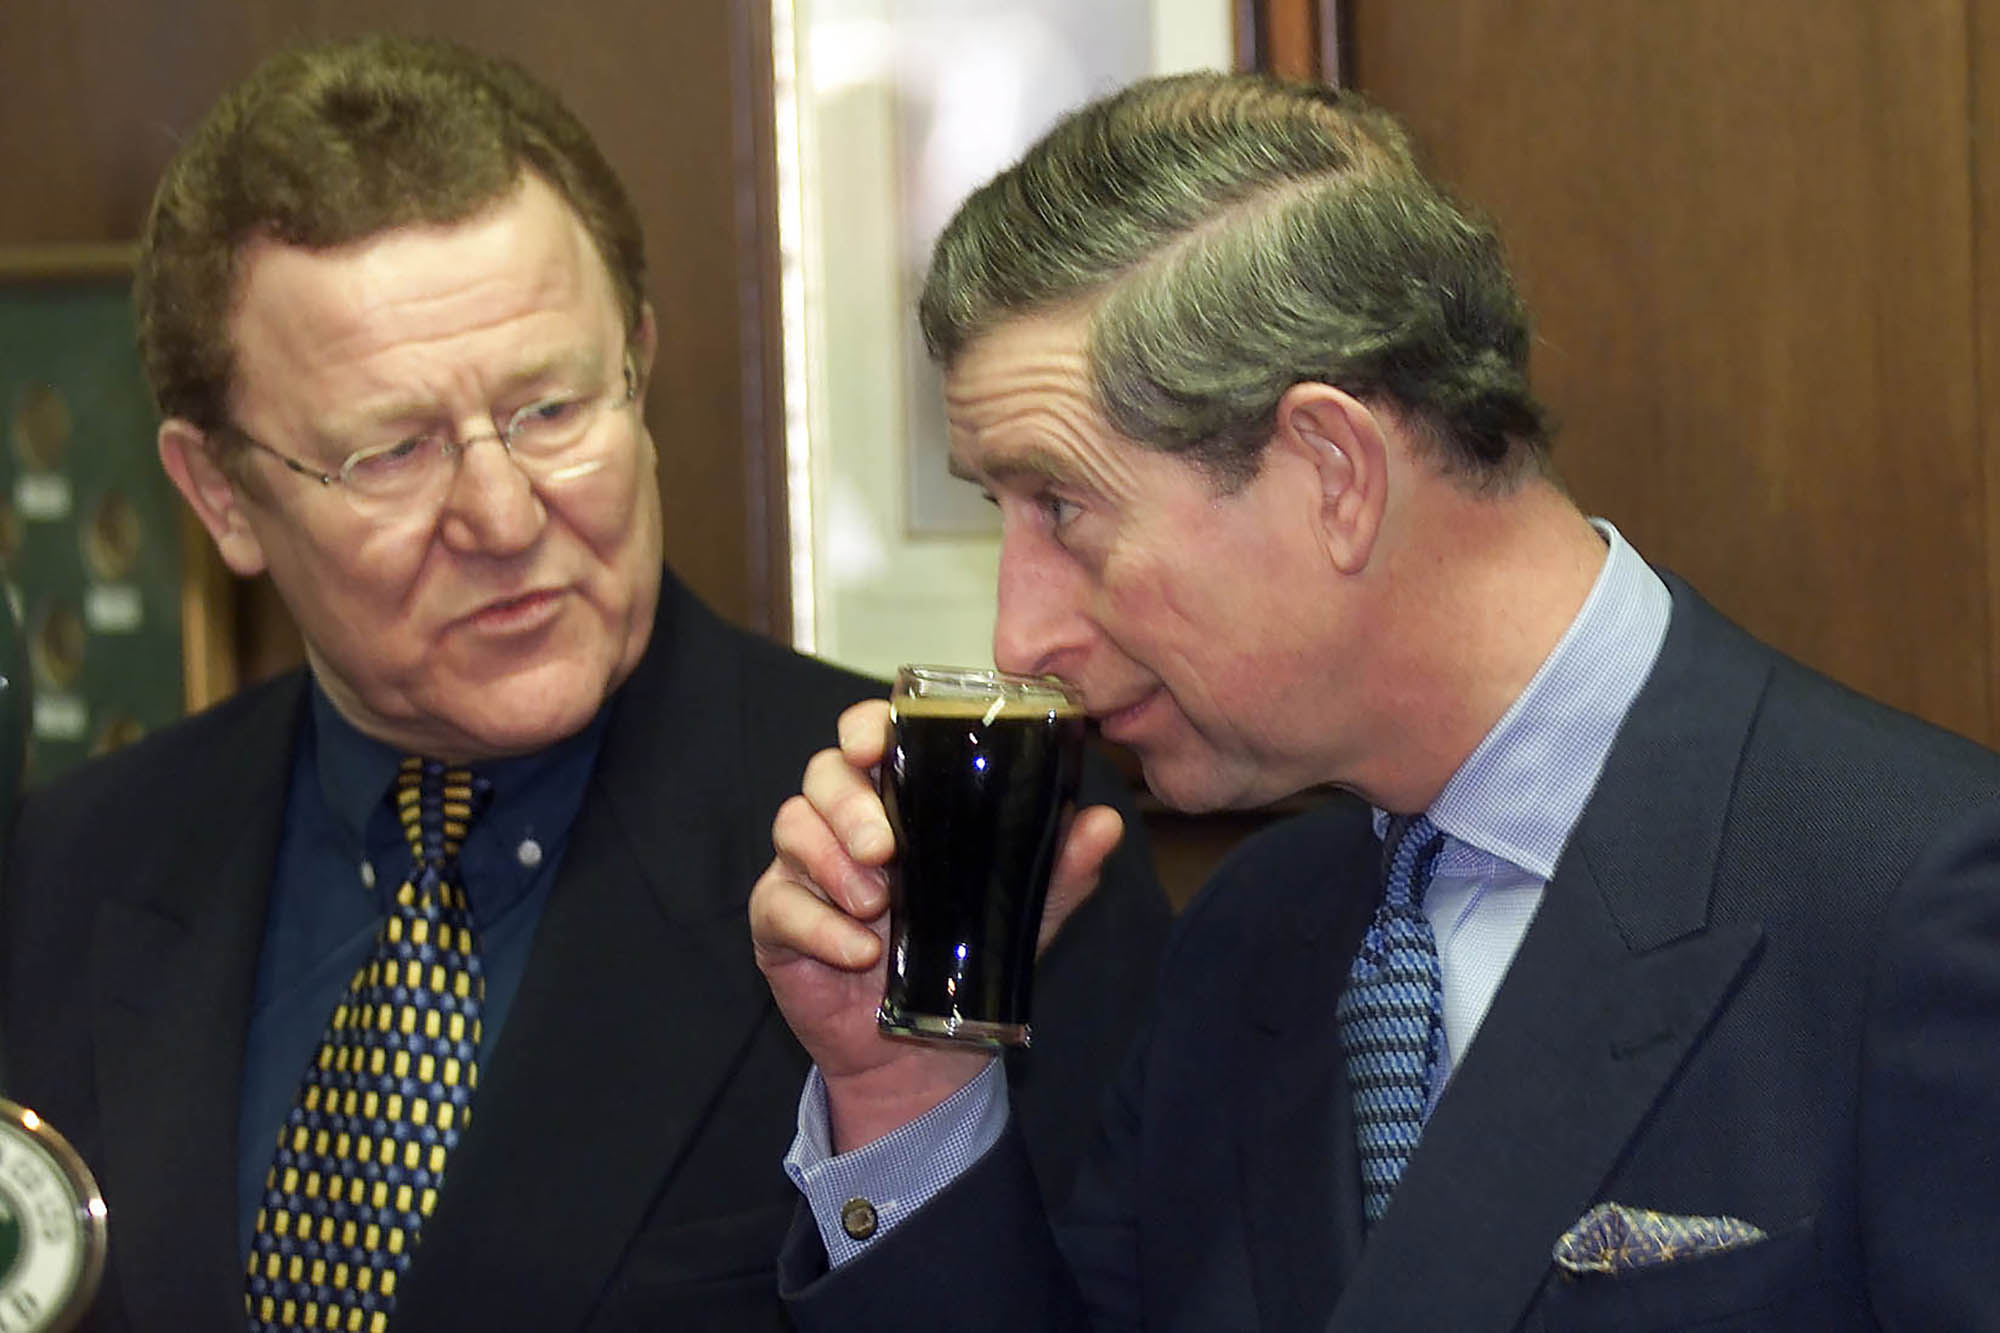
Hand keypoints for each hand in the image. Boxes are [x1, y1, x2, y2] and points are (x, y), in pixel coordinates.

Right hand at [749, 697, 1125, 1151]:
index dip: (866, 727)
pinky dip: (818, 925)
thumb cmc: (965, 959)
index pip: (869, 735)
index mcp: (898, 799)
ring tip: (878, 905)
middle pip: (823, 773)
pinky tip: (858, 951)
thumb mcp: (1020, 912)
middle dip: (850, 804)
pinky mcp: (777, 922)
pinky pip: (778, 904)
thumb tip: (1105, 823)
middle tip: (885, 849)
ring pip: (792, 827)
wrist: (923, 1054)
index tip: (879, 745)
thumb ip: (1058, 867)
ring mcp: (804, 869)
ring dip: (832, 862)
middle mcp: (843, 823)